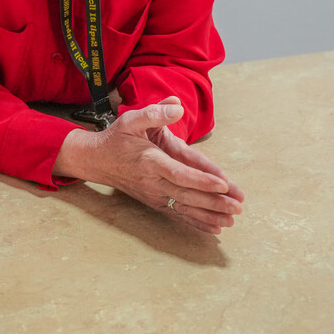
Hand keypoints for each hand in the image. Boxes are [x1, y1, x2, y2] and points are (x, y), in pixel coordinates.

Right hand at [54, 96, 244, 234]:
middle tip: (238, 206)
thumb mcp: (131, 119)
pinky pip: (178, 215)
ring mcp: (153, 195)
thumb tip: (177, 105)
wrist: (96, 161)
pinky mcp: (154, 202)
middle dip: (214, 202)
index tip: (224, 184)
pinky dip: (197, 223)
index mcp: (150, 160)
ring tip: (232, 219)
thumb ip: (155, 112)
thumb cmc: (116, 138)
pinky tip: (215, 227)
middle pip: (187, 195)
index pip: (180, 173)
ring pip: (185, 208)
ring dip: (209, 215)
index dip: (202, 180)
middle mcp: (153, 182)